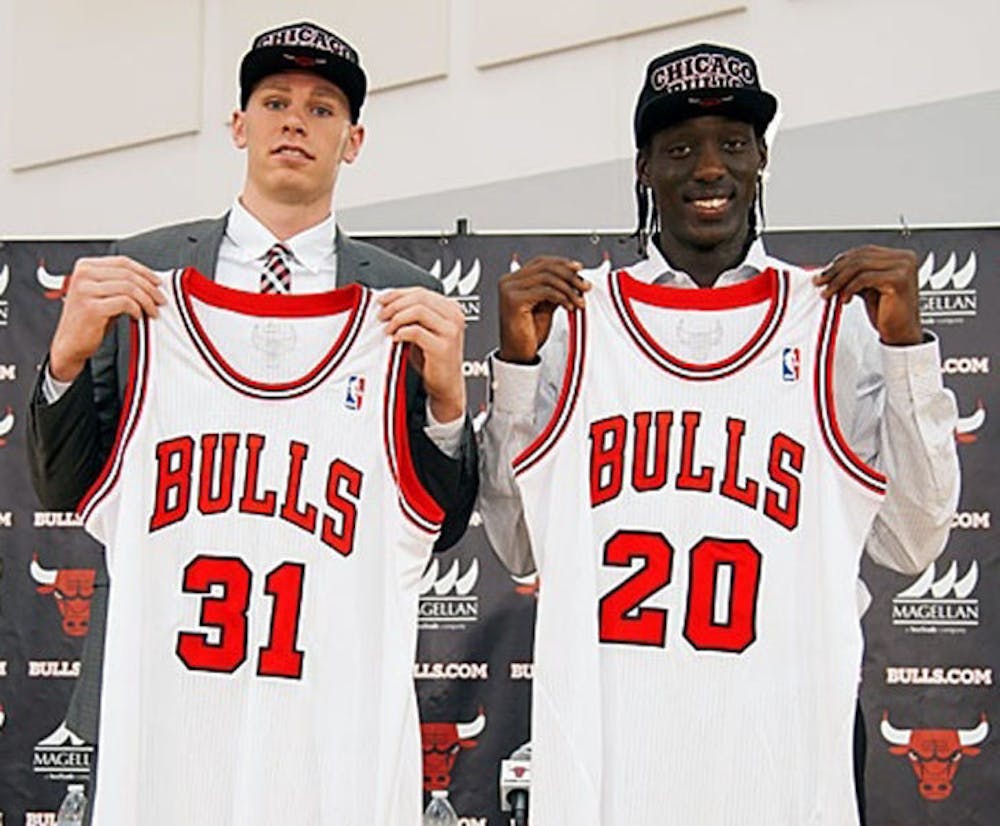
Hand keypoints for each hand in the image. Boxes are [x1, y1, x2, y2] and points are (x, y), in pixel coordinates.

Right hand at [49, 256, 165, 381]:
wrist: (70, 343)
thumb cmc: (89, 320)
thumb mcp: (104, 294)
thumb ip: (120, 283)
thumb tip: (151, 281)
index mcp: (85, 267)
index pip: (122, 262)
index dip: (144, 272)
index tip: (158, 282)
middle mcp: (83, 275)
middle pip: (128, 274)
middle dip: (150, 288)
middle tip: (160, 300)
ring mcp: (85, 291)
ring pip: (129, 288)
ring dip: (146, 301)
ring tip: (152, 311)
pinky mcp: (91, 308)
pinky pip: (125, 303)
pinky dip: (137, 309)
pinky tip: (138, 316)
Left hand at [378, 287, 466, 422]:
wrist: (446, 385)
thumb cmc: (433, 359)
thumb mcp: (423, 330)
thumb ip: (412, 315)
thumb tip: (387, 303)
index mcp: (451, 308)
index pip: (420, 291)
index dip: (397, 293)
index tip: (382, 300)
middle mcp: (454, 317)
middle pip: (419, 297)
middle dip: (395, 304)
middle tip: (381, 314)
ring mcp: (451, 331)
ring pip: (419, 310)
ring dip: (397, 318)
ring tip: (388, 328)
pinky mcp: (443, 347)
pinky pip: (417, 332)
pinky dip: (402, 332)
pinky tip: (396, 339)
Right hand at [498, 256, 589, 362]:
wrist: (519, 354)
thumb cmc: (529, 334)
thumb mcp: (546, 306)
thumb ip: (556, 289)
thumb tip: (575, 278)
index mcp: (514, 280)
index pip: (542, 262)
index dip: (562, 263)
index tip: (579, 269)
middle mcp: (509, 282)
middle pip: (545, 267)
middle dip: (569, 276)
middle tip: (584, 286)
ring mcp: (509, 289)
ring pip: (547, 277)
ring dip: (568, 289)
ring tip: (578, 300)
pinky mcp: (514, 300)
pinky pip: (545, 291)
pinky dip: (561, 297)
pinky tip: (569, 306)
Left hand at [813, 245, 922, 344]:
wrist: (901, 333)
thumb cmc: (887, 312)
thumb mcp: (867, 288)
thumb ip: (853, 276)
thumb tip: (828, 271)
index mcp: (898, 256)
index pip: (863, 251)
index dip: (840, 261)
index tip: (823, 273)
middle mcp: (904, 258)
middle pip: (859, 257)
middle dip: (835, 270)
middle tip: (819, 282)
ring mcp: (903, 267)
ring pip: (859, 266)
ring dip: (838, 280)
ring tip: (827, 293)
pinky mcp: (898, 280)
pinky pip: (864, 278)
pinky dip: (849, 288)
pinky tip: (844, 299)